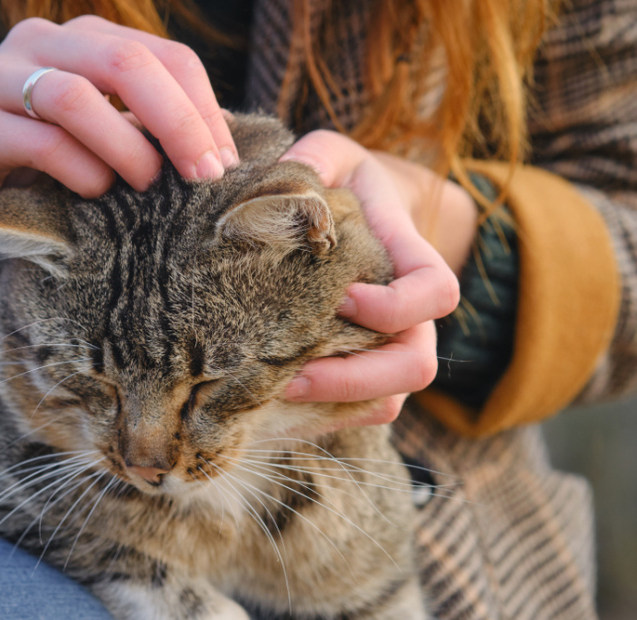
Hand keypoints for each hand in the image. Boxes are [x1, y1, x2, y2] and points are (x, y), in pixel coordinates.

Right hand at [0, 16, 236, 296]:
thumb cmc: (33, 159)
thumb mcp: (97, 134)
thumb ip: (144, 128)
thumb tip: (220, 152)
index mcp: (87, 40)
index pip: (167, 57)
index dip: (206, 109)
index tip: (226, 163)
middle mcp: (44, 43)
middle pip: (128, 64)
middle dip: (179, 123)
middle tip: (204, 175)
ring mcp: (1, 77)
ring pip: (78, 96)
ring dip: (127, 148)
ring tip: (146, 186)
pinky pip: (40, 140)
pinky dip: (80, 172)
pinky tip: (94, 193)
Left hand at [278, 131, 475, 431]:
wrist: (363, 214)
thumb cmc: (346, 185)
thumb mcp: (333, 157)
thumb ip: (315, 159)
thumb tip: (281, 179)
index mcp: (412, 258)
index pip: (435, 292)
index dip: (394, 305)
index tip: (342, 294)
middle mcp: (411, 315)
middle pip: (416, 366)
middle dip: (356, 377)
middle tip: (291, 371)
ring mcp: (391, 349)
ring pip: (386, 401)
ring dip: (333, 404)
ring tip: (272, 391)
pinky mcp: (365, 374)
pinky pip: (359, 412)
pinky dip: (322, 416)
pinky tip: (271, 401)